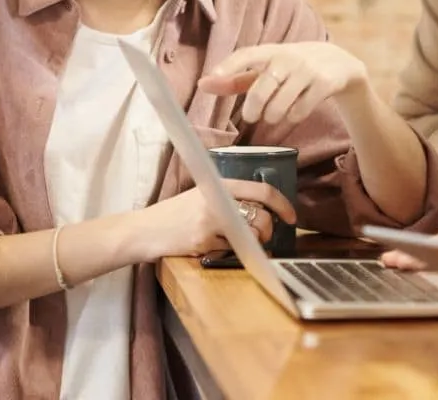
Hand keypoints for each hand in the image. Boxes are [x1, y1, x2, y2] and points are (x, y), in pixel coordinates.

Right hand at [137, 178, 296, 259]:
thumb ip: (227, 197)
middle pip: (262, 218)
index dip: (283, 204)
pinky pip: (232, 251)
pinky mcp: (205, 242)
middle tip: (261, 236)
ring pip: (250, 236)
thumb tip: (261, 208)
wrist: (145, 230)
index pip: (261, 191)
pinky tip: (214, 248)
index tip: (292, 217)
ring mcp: (211, 222)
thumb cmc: (174, 214)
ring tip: (238, 243)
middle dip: (267, 231)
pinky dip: (229, 253)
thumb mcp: (201, 195)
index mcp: (218, 184)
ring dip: (252, 244)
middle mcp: (217, 200)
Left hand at [198, 42, 366, 124]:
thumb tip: (202, 85)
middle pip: (261, 89)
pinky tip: (295, 112)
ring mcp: (308, 70)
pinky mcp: (324, 84)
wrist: (340, 63)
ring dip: (273, 116)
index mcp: (270, 51)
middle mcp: (288, 58)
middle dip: (253, 109)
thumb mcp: (267, 68)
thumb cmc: (293, 67)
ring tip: (273, 115)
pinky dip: (293, 117)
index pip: (246, 54)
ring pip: (280, 105)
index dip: (228, 66)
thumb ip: (236, 78)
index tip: (212, 77)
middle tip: (251, 116)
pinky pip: (300, 110)